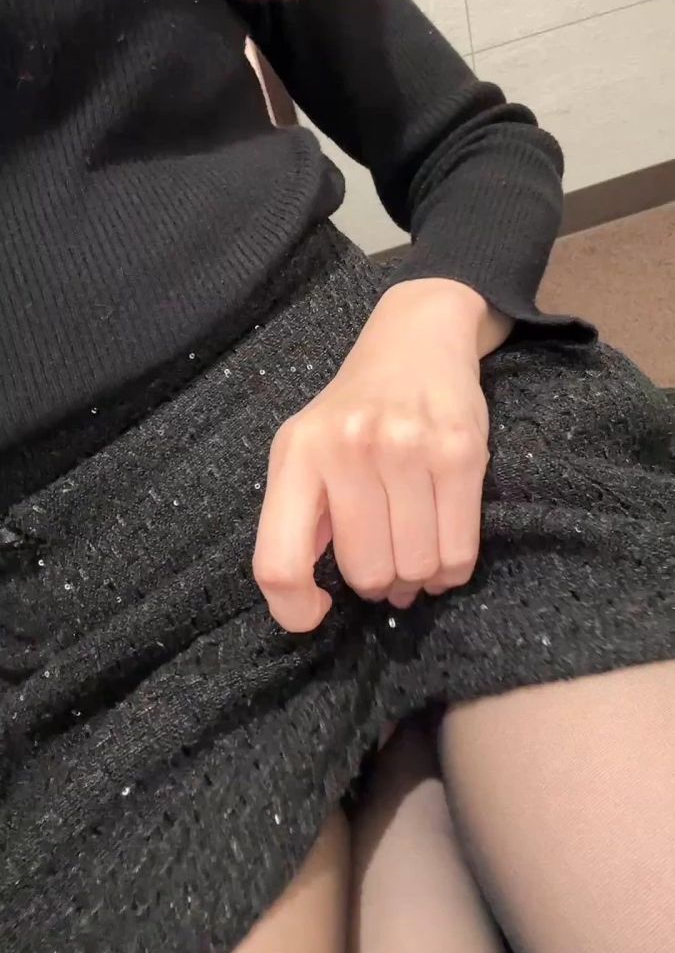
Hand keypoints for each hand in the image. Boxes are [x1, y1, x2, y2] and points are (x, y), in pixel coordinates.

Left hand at [253, 279, 511, 631]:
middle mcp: (348, 447)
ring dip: (418, 576)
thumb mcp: (305, 449)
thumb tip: (307, 604)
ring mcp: (407, 448)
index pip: (278, 563)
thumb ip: (298, 518)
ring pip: (414, 569)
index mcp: (297, 453)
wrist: (416, 340)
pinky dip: (451, 568)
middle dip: (378, 582)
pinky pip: (458, 554)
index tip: (316, 612)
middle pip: (365, 573)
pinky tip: (442, 548)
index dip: (294, 609)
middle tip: (385, 559)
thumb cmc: (355, 411)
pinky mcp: (460, 452)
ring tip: (414, 549)